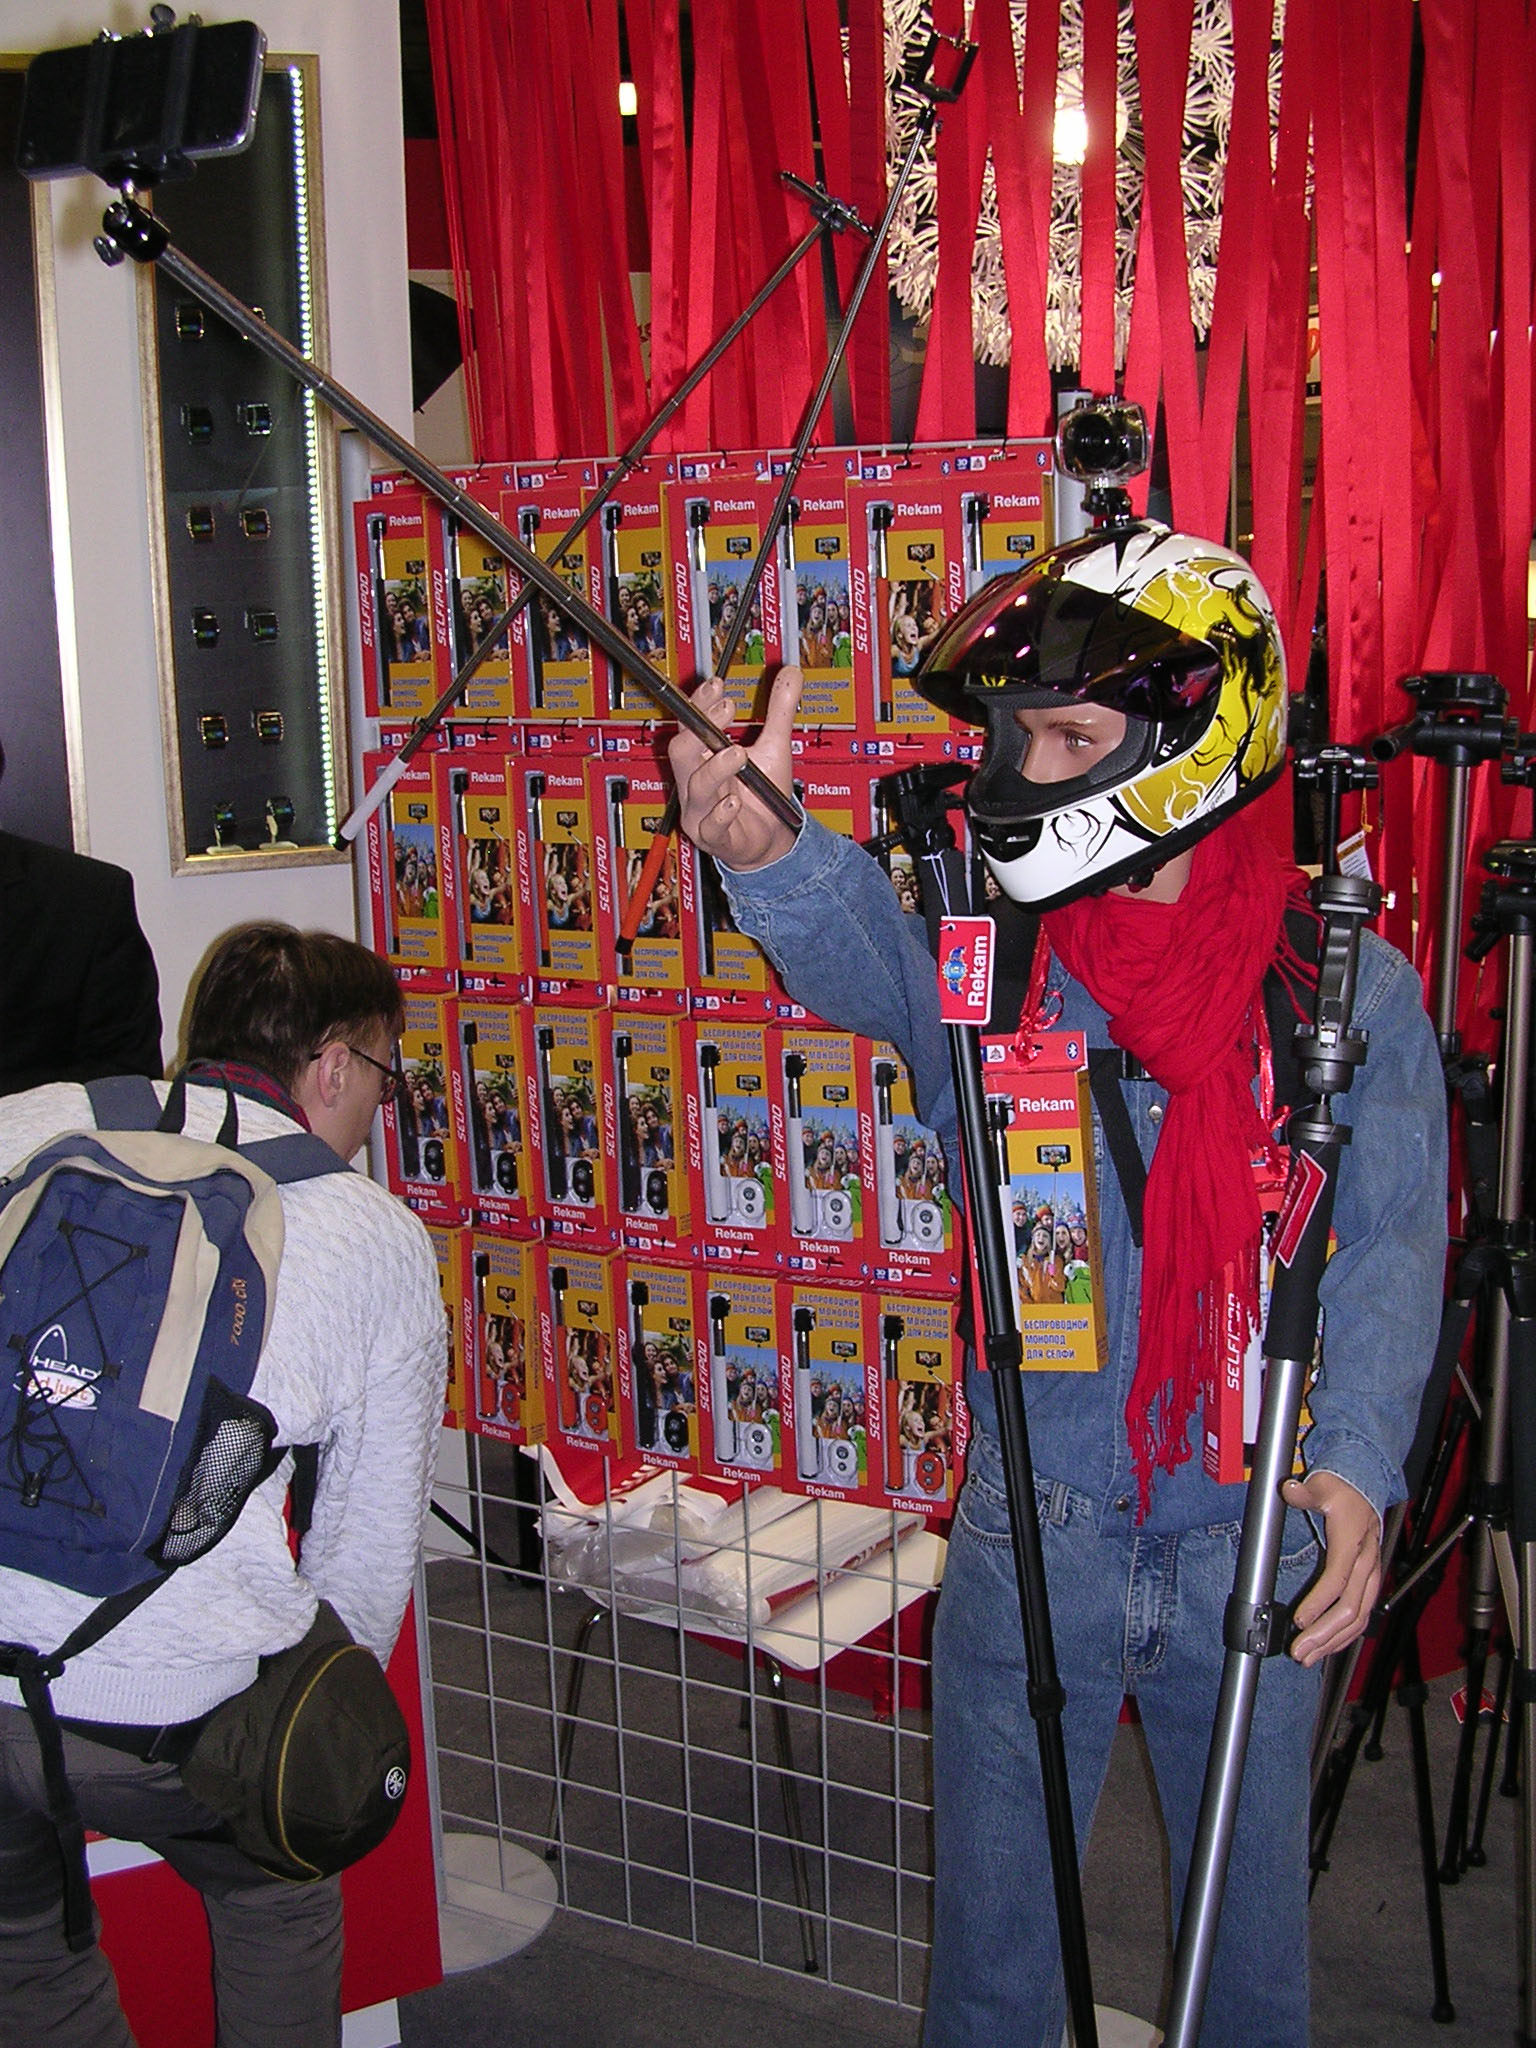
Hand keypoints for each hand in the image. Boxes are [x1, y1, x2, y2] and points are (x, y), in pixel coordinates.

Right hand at [668, 667, 801, 872]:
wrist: (773, 839)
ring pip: (695, 787)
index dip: (699, 704)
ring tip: (738, 754)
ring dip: (715, 768)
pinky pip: (710, 826)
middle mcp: (696, 781)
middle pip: (681, 751)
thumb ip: (780, 711)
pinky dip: (721, 814)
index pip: (690, 725)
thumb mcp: (776, 748)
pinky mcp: (713, 837)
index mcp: (704, 756)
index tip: (718, 686)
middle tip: (726, 709)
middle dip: (699, 728)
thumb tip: (792, 673)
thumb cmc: (764, 794)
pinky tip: (734, 803)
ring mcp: (701, 810)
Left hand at [1282, 1470, 1381, 1666]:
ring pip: (1358, 1618)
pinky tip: (1327, 1648)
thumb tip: (1289, 1489)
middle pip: (1350, 1608)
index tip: (1299, 1619)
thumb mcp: (1322, 1485)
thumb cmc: (1341, 1490)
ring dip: (1333, 1641)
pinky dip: (1344, 1636)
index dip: (1319, 1601)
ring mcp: (1370, 1577)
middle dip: (1324, 1633)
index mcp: (1353, 1542)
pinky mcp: (1369, 1584)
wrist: (1364, 1490)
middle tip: (1299, 1651)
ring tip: (1308, 1657)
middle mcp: (1366, 1564)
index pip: (1338, 1579)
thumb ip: (1305, 1492)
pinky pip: (1361, 1617)